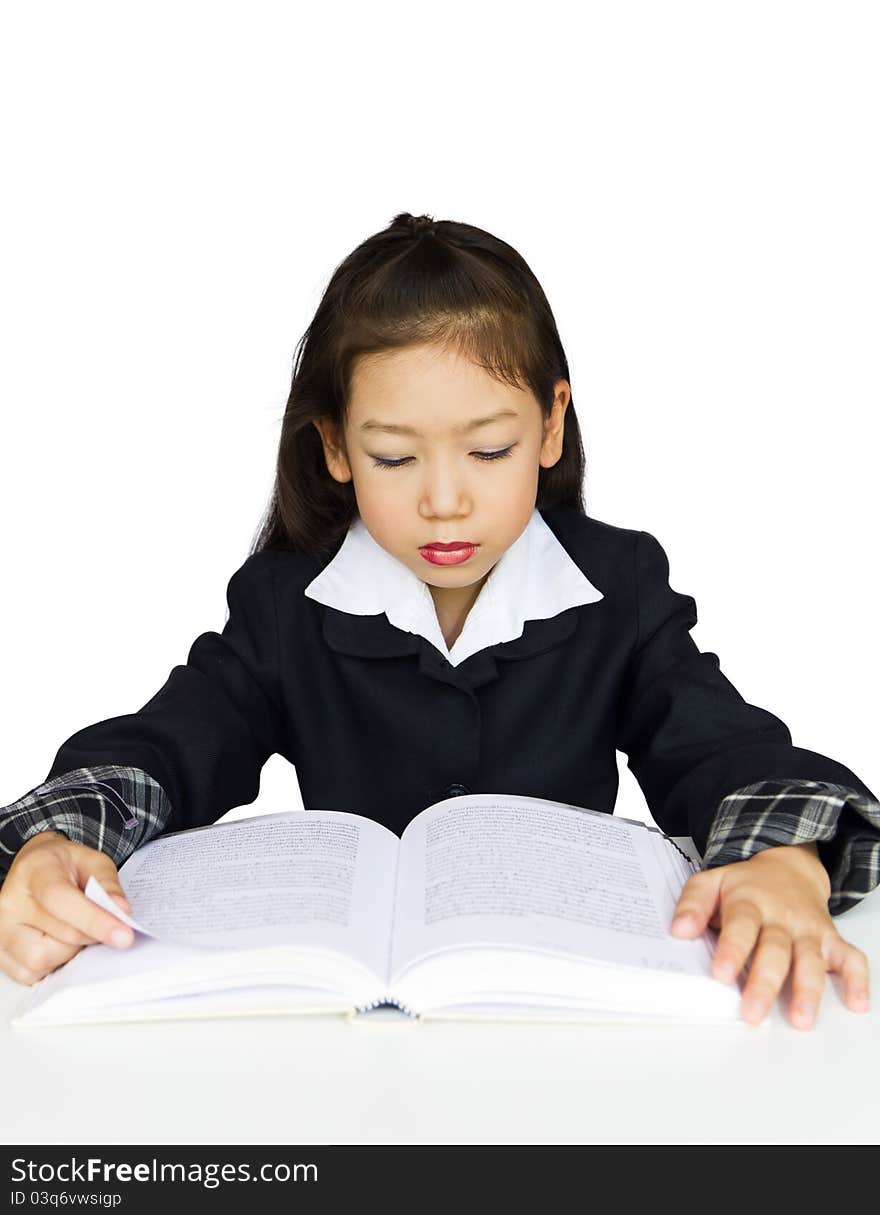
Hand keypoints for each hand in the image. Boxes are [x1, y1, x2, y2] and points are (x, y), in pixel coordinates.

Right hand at [0, 830, 133, 985]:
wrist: (36, 870)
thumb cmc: (65, 867)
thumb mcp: (94, 862)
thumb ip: (108, 886)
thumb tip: (120, 911)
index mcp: (34, 871)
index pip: (60, 900)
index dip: (94, 919)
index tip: (124, 935)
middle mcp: (9, 903)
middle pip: (59, 935)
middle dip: (91, 935)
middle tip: (103, 924)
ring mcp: (0, 930)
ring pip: (42, 960)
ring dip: (69, 951)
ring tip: (73, 929)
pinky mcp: (0, 953)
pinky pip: (31, 974)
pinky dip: (52, 963)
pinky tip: (56, 942)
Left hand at [670, 842, 870, 1029]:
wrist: (788, 865)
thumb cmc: (746, 883)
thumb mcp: (712, 882)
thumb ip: (693, 904)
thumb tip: (679, 930)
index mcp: (749, 902)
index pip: (741, 926)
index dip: (732, 950)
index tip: (721, 974)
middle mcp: (781, 917)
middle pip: (775, 950)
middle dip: (765, 982)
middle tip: (753, 1012)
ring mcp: (808, 929)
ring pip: (811, 959)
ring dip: (808, 989)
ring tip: (801, 1018)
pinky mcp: (830, 939)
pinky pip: (851, 958)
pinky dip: (858, 980)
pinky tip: (856, 1004)